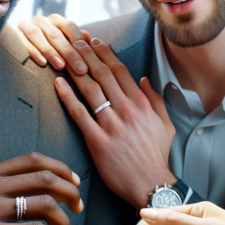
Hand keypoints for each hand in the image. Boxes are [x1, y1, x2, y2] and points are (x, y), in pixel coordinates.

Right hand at [16, 14, 92, 73]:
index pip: (70, 27)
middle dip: (69, 53)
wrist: (25, 51)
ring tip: (61, 66)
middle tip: (81, 69)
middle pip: (56, 34)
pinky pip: (22, 42)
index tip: (89, 60)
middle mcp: (42, 20)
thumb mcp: (67, 45)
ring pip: (38, 36)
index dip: (80, 43)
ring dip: (50, 51)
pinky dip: (32, 52)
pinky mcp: (14, 34)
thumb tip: (90, 39)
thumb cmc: (53, 50)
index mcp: (57, 20)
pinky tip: (42, 63)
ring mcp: (26, 25)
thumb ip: (79, 43)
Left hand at [53, 37, 175, 208]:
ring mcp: (111, 124)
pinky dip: (67, 96)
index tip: (94, 41)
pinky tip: (58, 83)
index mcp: (142, 104)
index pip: (120, 70)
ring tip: (64, 54)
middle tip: (74, 40)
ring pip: (90, 89)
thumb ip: (156, 100)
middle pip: (102, 74)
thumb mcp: (166, 124)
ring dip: (76, 68)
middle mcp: (127, 110)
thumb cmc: (157, 156)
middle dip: (86, 53)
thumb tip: (144, 80)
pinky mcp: (97, 140)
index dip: (105, 52)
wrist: (150, 184)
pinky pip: (79, 113)